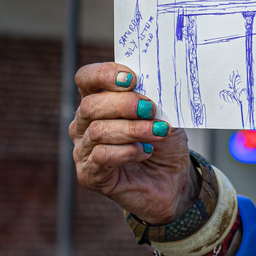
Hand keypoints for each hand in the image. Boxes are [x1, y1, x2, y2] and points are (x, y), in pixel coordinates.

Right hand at [72, 63, 192, 223]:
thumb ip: (153, 98)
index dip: (104, 74)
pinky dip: (127, 151)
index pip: (86, 78)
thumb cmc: (164, 144)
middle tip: (150, 109)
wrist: (172, 181)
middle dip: (124, 104)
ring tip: (157, 132)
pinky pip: (101, 156)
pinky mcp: (88, 175)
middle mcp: (83, 124)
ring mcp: (83, 150)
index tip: (132, 79)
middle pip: (91, 105)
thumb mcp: (164, 115)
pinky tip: (145, 151)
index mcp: (98, 101)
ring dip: (132, 129)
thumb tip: (153, 84)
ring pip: (98, 131)